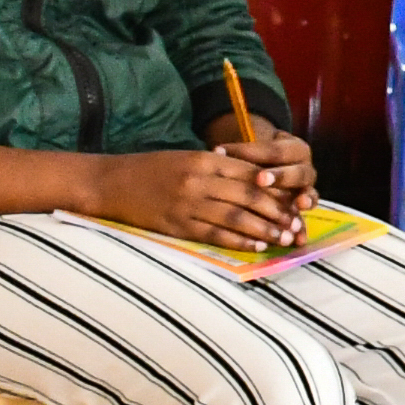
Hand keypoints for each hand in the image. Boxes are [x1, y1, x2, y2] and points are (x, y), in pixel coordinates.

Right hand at [83, 147, 306, 252]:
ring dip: (264, 229)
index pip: (251, 174)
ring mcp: (187, 203)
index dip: (276, 189)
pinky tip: (256, 246)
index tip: (294, 201)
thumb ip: (217, 167)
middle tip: (296, 225)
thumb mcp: (185, 158)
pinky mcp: (176, 225)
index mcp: (204, 159)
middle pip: (249, 196)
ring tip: (283, 238)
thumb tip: (254, 180)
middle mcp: (198, 180)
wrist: (107, 183)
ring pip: (236, 217)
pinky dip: (239, 241)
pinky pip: (214, 234)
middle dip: (277, 212)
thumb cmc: (148, 170)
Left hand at [213, 129, 316, 221]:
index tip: (240, 157)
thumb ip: (236, 152)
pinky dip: (303, 229)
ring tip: (299, 204)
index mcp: (293, 148)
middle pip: (298, 172)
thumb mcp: (243, 149)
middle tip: (261, 180)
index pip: (275, 150)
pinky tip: (299, 239)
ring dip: (304, 199)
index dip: (257, 154)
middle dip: (281, 176)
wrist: (256, 167)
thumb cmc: (247, 156)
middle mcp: (304, 168)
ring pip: (309, 194)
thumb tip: (217, 153)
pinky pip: (305, 219)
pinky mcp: (300, 211)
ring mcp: (305, 190)